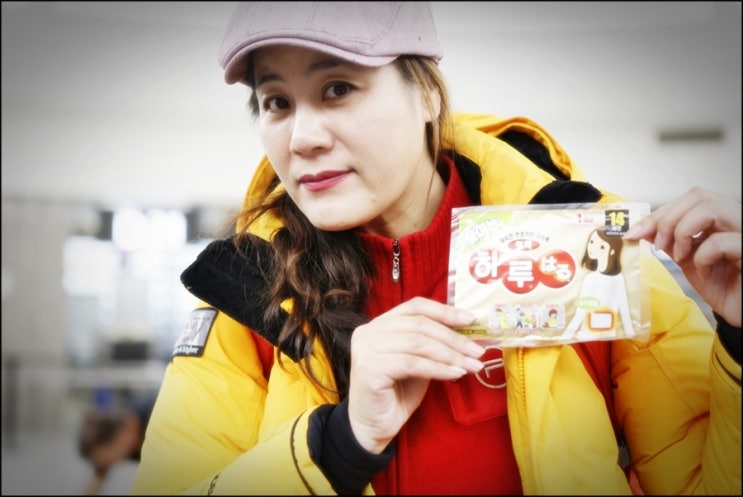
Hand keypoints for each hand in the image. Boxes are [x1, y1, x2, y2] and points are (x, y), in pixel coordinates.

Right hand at [347, 297, 483, 453]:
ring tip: (472, 365)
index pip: (415, 307)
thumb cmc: (396, 394)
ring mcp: (366, 349)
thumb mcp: (418, 363)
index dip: (444, 311)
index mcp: (379, 324)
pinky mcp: (369, 369)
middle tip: (477, 351)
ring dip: (450, 354)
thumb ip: (432, 345)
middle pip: (419, 325)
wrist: (372, 427)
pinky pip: (412, 364)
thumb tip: (467, 335)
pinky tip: (456, 374)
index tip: (470, 319)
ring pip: (418, 343)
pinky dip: (438, 368)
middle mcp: (368, 332)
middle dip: (453, 337)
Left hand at [625, 187, 740, 326]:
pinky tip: (703, 273)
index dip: (659, 213)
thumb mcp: (688, 261)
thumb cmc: (723, 287)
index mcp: (720, 219)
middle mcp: (734, 220)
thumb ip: (670, 242)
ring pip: (711, 209)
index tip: (636, 231)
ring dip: (684, 232)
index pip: (689, 200)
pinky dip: (702, 257)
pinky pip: (721, 241)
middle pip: (698, 196)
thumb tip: (644, 229)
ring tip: (680, 256)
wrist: (740, 310)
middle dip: (668, 219)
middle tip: (658, 244)